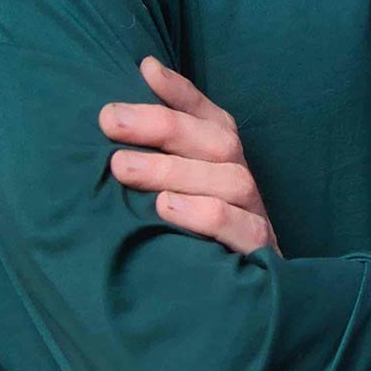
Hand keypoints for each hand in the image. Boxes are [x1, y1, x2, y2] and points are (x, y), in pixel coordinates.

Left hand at [98, 56, 280, 256]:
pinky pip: (243, 228)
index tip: (144, 70)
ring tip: (123, 168)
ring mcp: (256, 215)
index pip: (209, 115)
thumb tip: (137, 78)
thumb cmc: (192, 235)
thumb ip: (158, 145)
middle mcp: (243, 179)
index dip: (179, 91)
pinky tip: (165, 208)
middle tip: (110, 122)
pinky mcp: (260, 253)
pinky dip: (205, 215)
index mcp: (224, 159)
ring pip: (230, 180)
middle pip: (217, 140)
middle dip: (162, 126)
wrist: (238, 301)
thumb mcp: (173, 189)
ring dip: (174, 169)